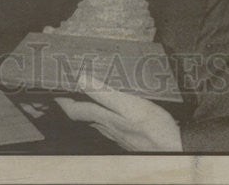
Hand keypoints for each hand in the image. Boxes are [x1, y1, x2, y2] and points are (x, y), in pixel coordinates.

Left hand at [54, 73, 181, 151]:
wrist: (176, 148)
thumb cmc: (154, 128)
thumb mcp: (129, 105)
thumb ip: (103, 93)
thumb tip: (81, 80)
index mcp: (106, 119)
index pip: (76, 110)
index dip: (63, 101)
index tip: (53, 91)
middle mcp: (108, 128)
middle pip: (84, 115)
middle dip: (73, 103)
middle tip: (65, 90)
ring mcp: (118, 134)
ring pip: (96, 120)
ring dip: (87, 108)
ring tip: (83, 96)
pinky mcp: (129, 137)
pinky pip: (109, 125)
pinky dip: (102, 115)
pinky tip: (109, 111)